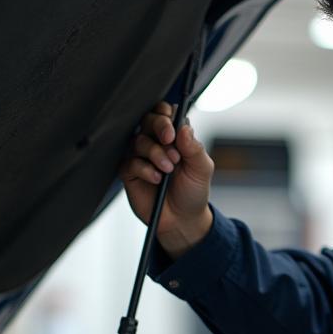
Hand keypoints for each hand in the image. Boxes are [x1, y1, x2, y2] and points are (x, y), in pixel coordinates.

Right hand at [118, 100, 214, 258]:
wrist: (182, 220)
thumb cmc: (193, 192)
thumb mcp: (202, 169)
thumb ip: (195, 148)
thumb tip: (184, 128)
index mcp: (175, 137)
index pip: (166, 113)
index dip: (166, 115)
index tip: (174, 129)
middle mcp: (156, 143)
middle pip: (149, 119)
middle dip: (159, 127)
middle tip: (169, 141)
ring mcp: (142, 156)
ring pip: (139, 140)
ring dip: (155, 153)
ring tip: (168, 169)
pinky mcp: (130, 172)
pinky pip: (130, 162)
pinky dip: (145, 169)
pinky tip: (156, 179)